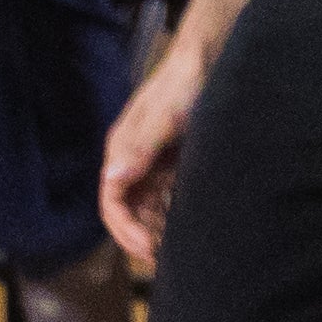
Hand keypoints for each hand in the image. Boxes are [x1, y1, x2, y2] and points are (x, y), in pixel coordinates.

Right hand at [96, 31, 204, 273]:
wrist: (209, 60)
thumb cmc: (185, 86)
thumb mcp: (163, 117)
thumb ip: (139, 147)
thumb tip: (111, 181)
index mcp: (122, 152)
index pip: (112, 203)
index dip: (126, 231)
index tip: (148, 250)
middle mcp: (133, 162)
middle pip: (129, 211)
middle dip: (141, 237)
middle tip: (164, 261)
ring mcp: (154, 163)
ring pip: (148, 208)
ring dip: (157, 230)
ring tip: (177, 251)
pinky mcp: (174, 163)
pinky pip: (167, 198)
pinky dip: (173, 216)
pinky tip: (189, 229)